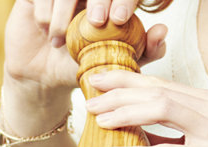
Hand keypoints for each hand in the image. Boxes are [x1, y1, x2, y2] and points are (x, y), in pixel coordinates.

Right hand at [4, 0, 166, 90]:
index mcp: (109, 0)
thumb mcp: (117, 63)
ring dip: (63, 14)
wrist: (46, 77)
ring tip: (60, 42)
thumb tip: (163, 31)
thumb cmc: (84, 67)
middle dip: (98, 0)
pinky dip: (44, 12)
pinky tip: (47, 32)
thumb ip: (144, 50)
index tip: (119, 19)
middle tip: (96, 23)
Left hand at [86, 70, 207, 146]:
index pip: (163, 85)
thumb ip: (161, 135)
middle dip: (120, 94)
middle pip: (160, 92)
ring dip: (126, 114)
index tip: (98, 82)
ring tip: (99, 121)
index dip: (127, 81)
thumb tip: (126, 123)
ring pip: (163, 110)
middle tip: (90, 101)